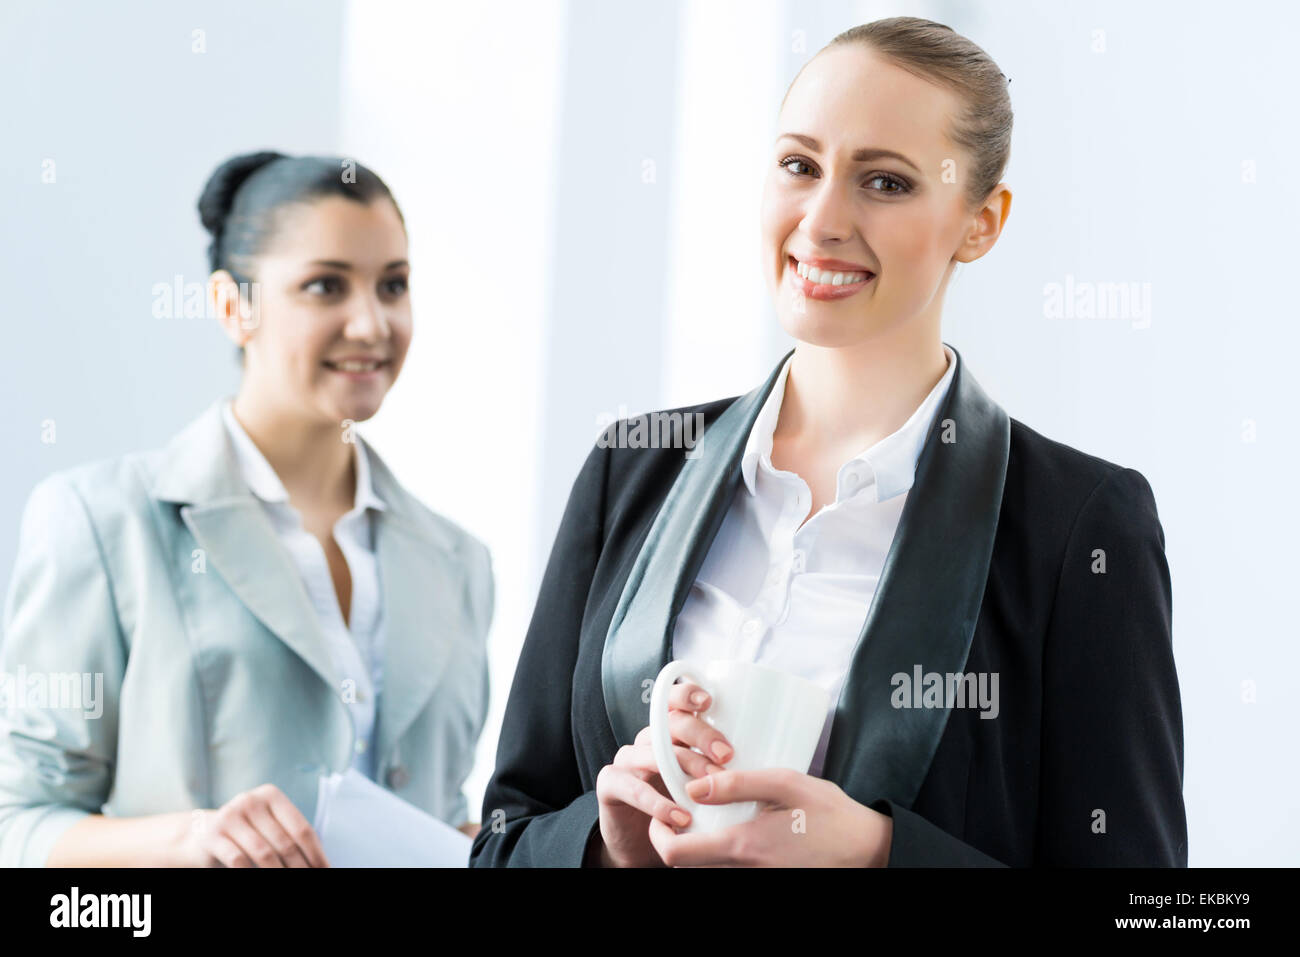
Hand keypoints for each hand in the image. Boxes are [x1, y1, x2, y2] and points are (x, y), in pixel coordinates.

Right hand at [178, 783, 329, 866]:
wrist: (201, 835)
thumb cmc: (246, 834)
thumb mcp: (269, 828)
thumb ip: (291, 839)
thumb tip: (320, 865)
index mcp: (271, 795)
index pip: (302, 829)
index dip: (316, 854)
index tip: (324, 871)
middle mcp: (250, 800)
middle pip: (285, 843)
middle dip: (300, 867)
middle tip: (308, 880)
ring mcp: (230, 815)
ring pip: (264, 853)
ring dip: (279, 873)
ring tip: (290, 883)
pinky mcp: (212, 835)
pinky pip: (238, 860)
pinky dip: (252, 873)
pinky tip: (260, 878)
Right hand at [589, 679, 730, 866]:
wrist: (643, 843)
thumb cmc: (686, 808)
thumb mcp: (708, 784)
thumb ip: (728, 767)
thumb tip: (777, 756)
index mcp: (671, 732)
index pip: (675, 700)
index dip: (688, 693)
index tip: (710, 701)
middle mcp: (648, 739)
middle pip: (669, 722)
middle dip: (699, 734)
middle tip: (727, 755)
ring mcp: (627, 760)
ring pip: (653, 751)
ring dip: (684, 766)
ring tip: (711, 785)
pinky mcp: (611, 785)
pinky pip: (632, 787)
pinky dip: (658, 803)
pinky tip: (681, 815)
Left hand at [647, 768, 891, 866]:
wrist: (866, 849)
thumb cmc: (830, 814)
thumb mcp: (786, 784)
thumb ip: (738, 785)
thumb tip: (694, 788)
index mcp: (742, 847)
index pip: (674, 855)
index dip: (657, 833)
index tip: (663, 809)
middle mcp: (742, 871)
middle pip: (684, 864)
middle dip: (673, 836)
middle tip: (680, 805)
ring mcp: (754, 877)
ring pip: (706, 867)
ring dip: (695, 843)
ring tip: (705, 810)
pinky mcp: (765, 876)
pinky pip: (728, 868)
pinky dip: (718, 849)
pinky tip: (731, 824)